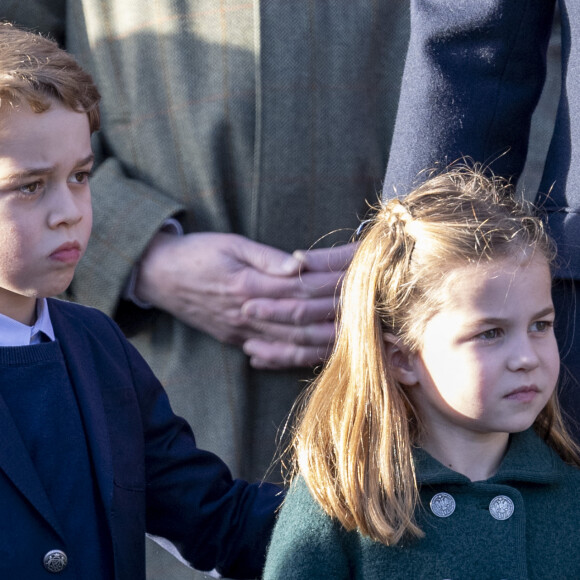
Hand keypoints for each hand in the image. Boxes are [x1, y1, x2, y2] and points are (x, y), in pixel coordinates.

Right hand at [135, 232, 351, 368]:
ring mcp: (244, 330)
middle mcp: (251, 312)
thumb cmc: (196, 254)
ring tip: (360, 339)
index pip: (305, 283)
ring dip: (329, 341)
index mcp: (250, 283)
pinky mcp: (238, 339)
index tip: (363, 269)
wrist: (159, 276)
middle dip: (342, 311)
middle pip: (306, 316)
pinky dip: (298, 358)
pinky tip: (320, 357)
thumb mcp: (228, 244)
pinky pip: (274, 354)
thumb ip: (264, 257)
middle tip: (374, 308)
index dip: (335, 276)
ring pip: (295, 341)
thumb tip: (298, 264)